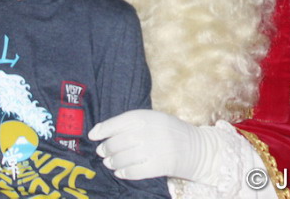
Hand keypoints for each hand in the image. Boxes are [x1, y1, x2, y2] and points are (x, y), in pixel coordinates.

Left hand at [88, 109, 215, 181]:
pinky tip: (120, 172)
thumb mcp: (154, 118)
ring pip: (122, 158)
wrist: (196, 148)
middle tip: (103, 152)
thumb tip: (103, 132)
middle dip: (106, 149)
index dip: (102, 130)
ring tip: (109, 163)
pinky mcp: (157, 166)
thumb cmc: (170, 132)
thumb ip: (132, 122)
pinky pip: (133, 171)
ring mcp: (153, 150)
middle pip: (117, 143)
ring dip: (112, 162)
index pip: (118, 122)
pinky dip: (123, 173)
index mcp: (147, 116)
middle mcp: (148, 132)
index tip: (93, 136)